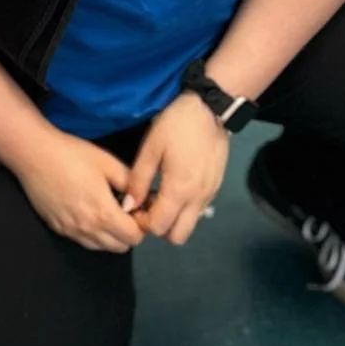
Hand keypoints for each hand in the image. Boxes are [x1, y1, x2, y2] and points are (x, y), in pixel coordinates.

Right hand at [9, 130, 145, 253]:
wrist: (34, 154)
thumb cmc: (71, 154)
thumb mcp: (108, 162)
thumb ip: (130, 183)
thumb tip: (140, 199)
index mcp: (103, 213)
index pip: (134, 237)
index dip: (141, 224)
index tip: (137, 209)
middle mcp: (87, 228)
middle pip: (120, 247)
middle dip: (127, 232)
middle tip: (123, 210)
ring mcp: (70, 231)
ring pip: (101, 247)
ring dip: (109, 235)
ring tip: (105, 211)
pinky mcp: (57, 228)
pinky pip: (82, 241)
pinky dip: (91, 233)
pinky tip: (87, 212)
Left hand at [123, 92, 229, 245]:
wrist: (210, 109)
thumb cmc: (177, 124)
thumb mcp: (150, 148)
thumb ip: (138, 180)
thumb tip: (128, 205)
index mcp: (179, 190)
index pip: (159, 227)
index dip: (142, 222)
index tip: (135, 206)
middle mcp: (198, 198)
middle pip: (178, 237)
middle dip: (160, 228)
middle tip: (148, 206)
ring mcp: (210, 194)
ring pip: (190, 225)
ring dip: (174, 219)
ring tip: (161, 195)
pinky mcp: (216, 187)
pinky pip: (199, 210)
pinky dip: (185, 208)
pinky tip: (175, 187)